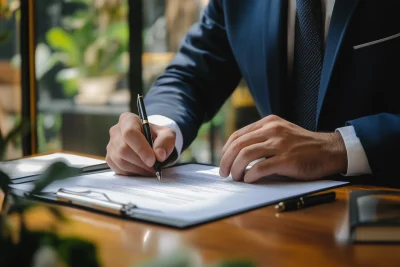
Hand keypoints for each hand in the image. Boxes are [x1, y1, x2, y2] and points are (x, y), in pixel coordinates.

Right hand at [106, 112, 175, 175]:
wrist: (150, 144)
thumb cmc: (157, 137)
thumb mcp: (167, 135)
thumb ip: (166, 142)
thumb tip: (159, 155)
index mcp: (128, 119)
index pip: (130, 133)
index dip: (141, 148)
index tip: (152, 160)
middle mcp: (116, 131)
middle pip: (124, 149)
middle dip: (141, 162)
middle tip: (155, 168)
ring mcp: (111, 145)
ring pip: (121, 161)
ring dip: (138, 169)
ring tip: (151, 170)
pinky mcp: (110, 158)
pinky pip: (119, 169)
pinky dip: (133, 173)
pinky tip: (142, 170)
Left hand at [219, 115, 346, 181]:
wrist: (330, 150)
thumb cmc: (303, 145)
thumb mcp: (281, 133)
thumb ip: (262, 139)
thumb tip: (238, 157)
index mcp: (269, 123)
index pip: (238, 135)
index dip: (226, 149)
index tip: (224, 160)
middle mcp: (273, 130)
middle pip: (238, 144)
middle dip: (226, 160)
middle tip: (224, 172)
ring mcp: (280, 144)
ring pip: (246, 154)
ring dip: (236, 168)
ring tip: (236, 177)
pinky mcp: (288, 159)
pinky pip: (261, 167)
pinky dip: (251, 175)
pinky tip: (249, 179)